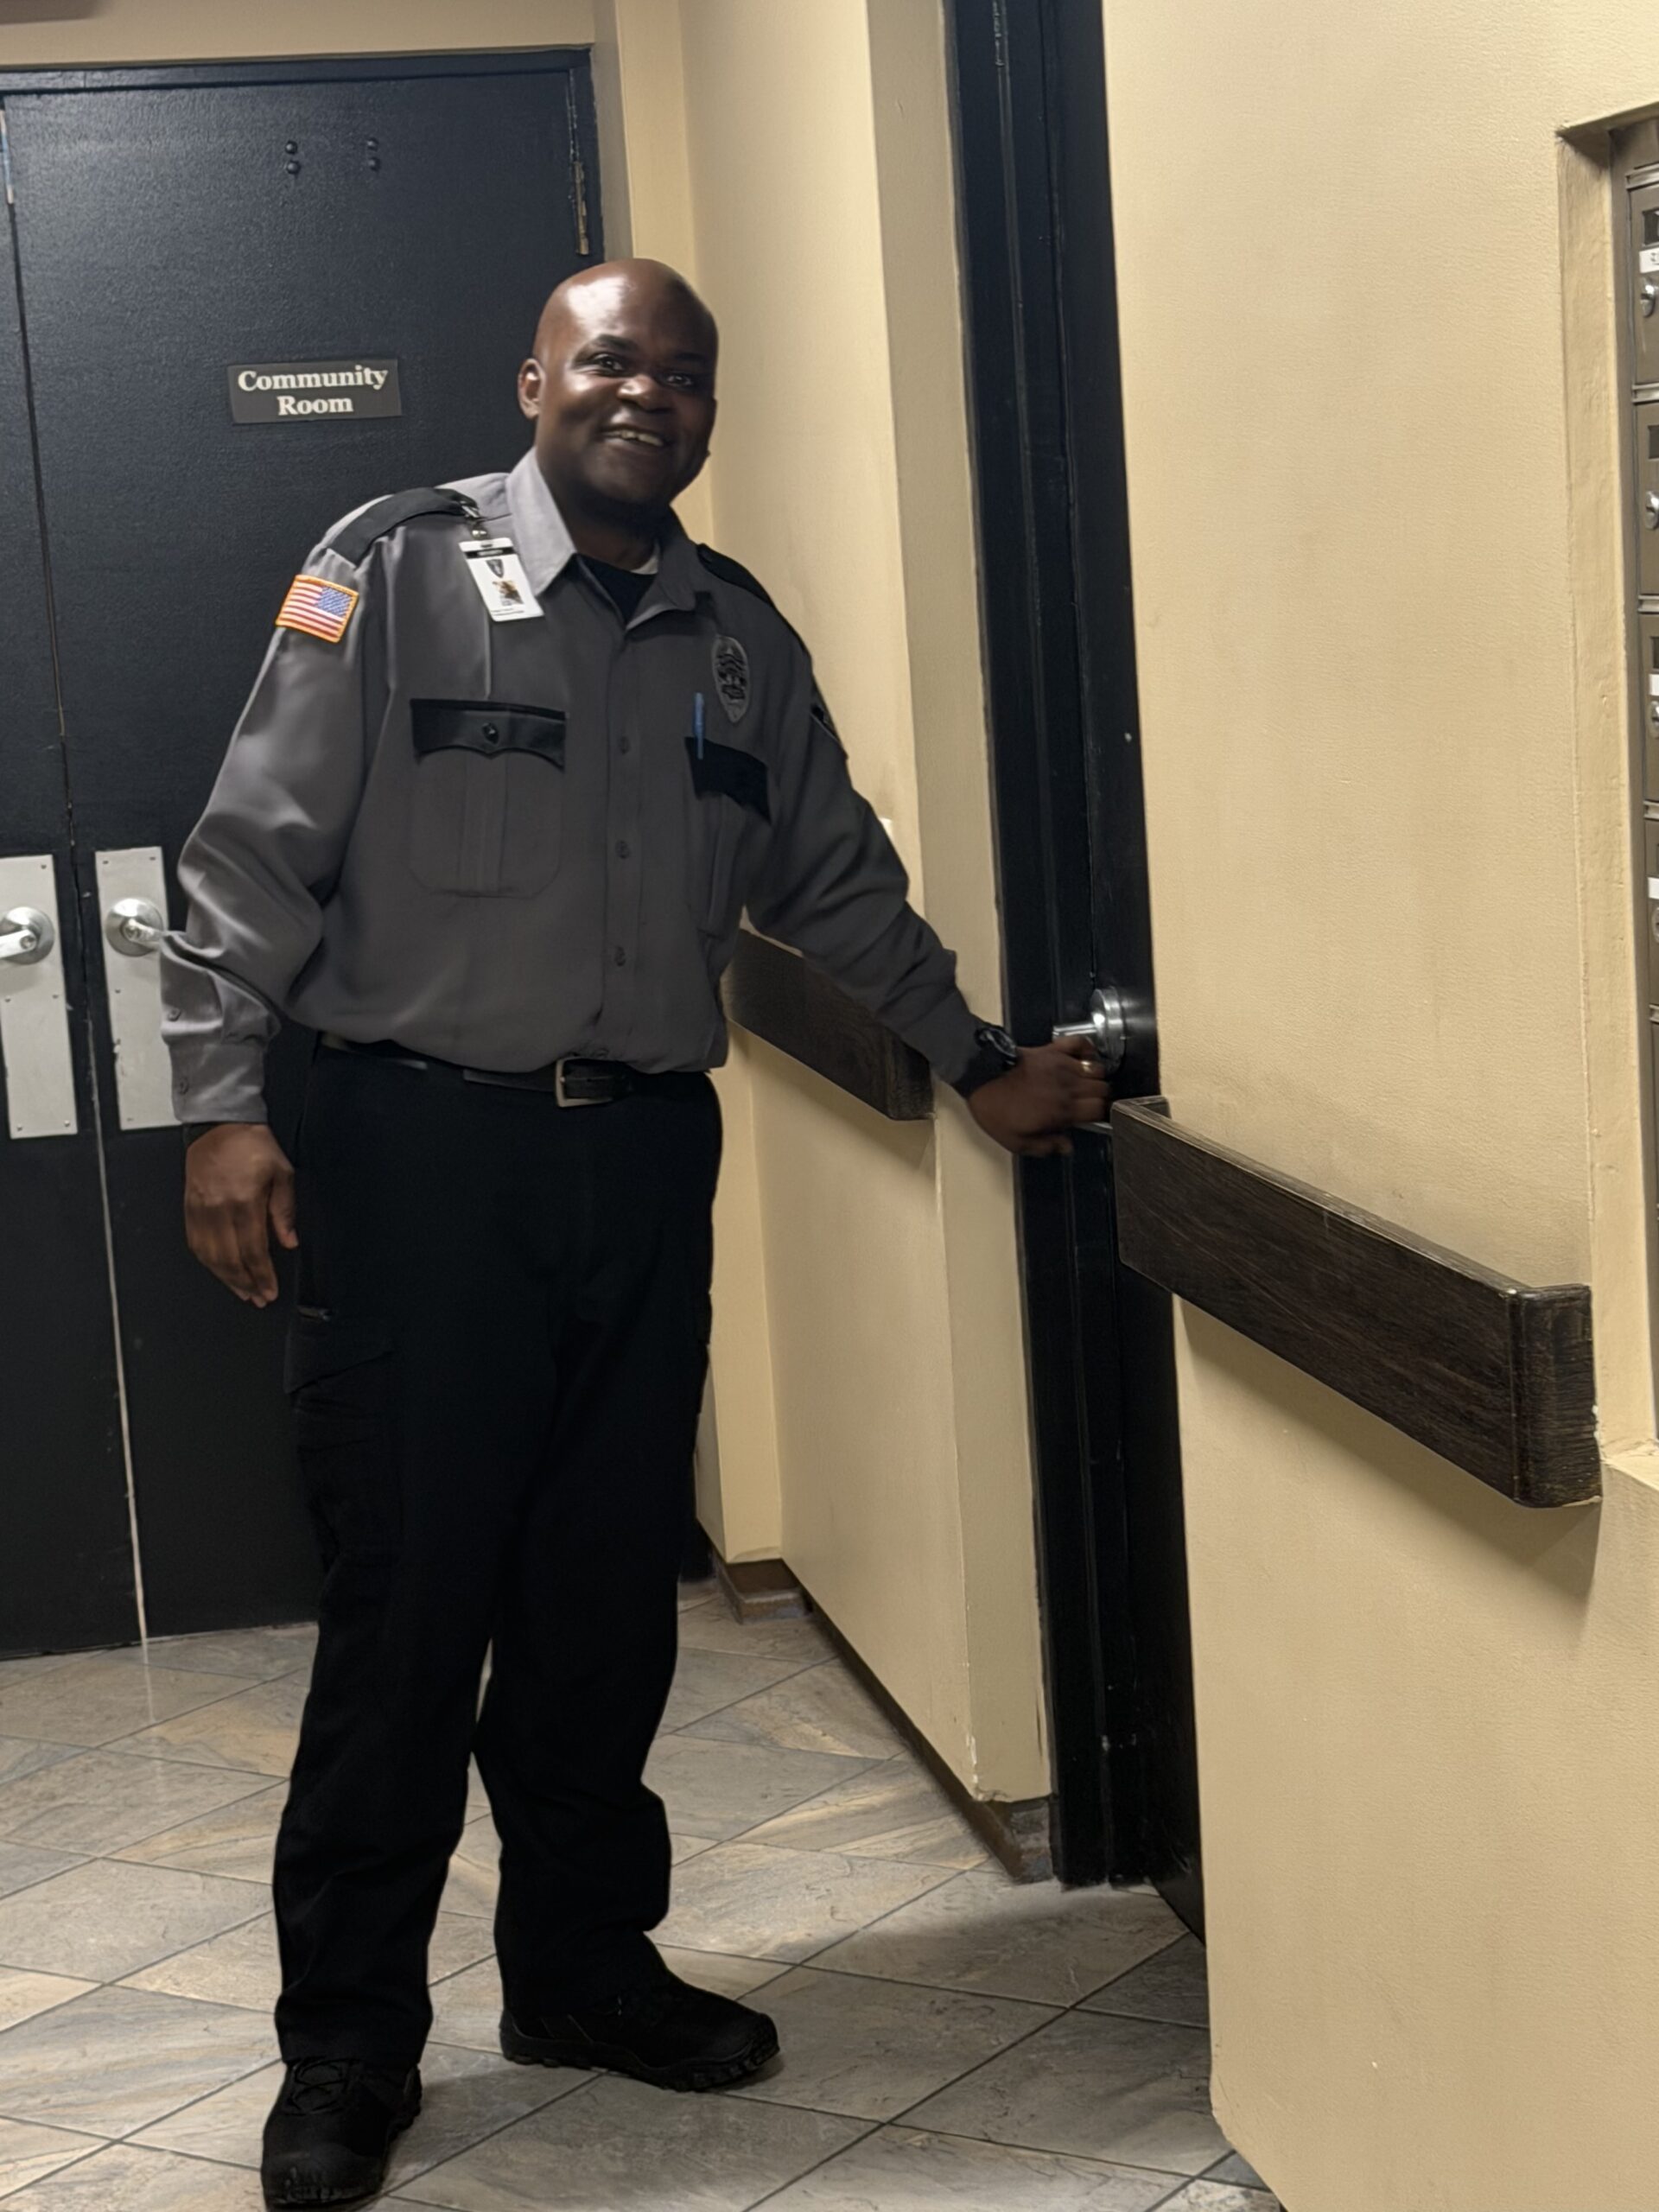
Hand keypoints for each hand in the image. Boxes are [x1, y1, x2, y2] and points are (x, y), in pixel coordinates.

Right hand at [183, 1123, 297, 1305]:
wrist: (219, 1124)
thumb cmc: (252, 1145)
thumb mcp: (282, 1173)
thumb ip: (284, 1211)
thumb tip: (289, 1242)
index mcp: (244, 1201)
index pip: (253, 1251)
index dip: (262, 1276)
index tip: (270, 1290)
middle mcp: (218, 1209)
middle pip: (230, 1260)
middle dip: (245, 1284)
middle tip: (258, 1298)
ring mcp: (200, 1210)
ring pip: (210, 1256)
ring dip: (226, 1278)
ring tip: (242, 1291)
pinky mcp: (189, 1207)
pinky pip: (196, 1243)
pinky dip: (208, 1262)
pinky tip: (219, 1271)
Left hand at [966, 1034, 1108, 1156]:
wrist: (980, 1078)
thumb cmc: (996, 1108)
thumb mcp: (1017, 1141)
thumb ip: (1045, 1146)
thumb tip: (1065, 1147)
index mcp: (1061, 1110)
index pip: (1099, 1109)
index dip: (1101, 1114)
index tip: (1093, 1117)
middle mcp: (1067, 1086)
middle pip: (1103, 1088)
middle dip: (1100, 1097)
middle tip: (1088, 1102)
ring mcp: (1061, 1065)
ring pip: (1097, 1068)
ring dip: (1094, 1077)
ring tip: (1084, 1084)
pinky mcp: (1052, 1050)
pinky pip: (1080, 1043)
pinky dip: (1086, 1049)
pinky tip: (1081, 1059)